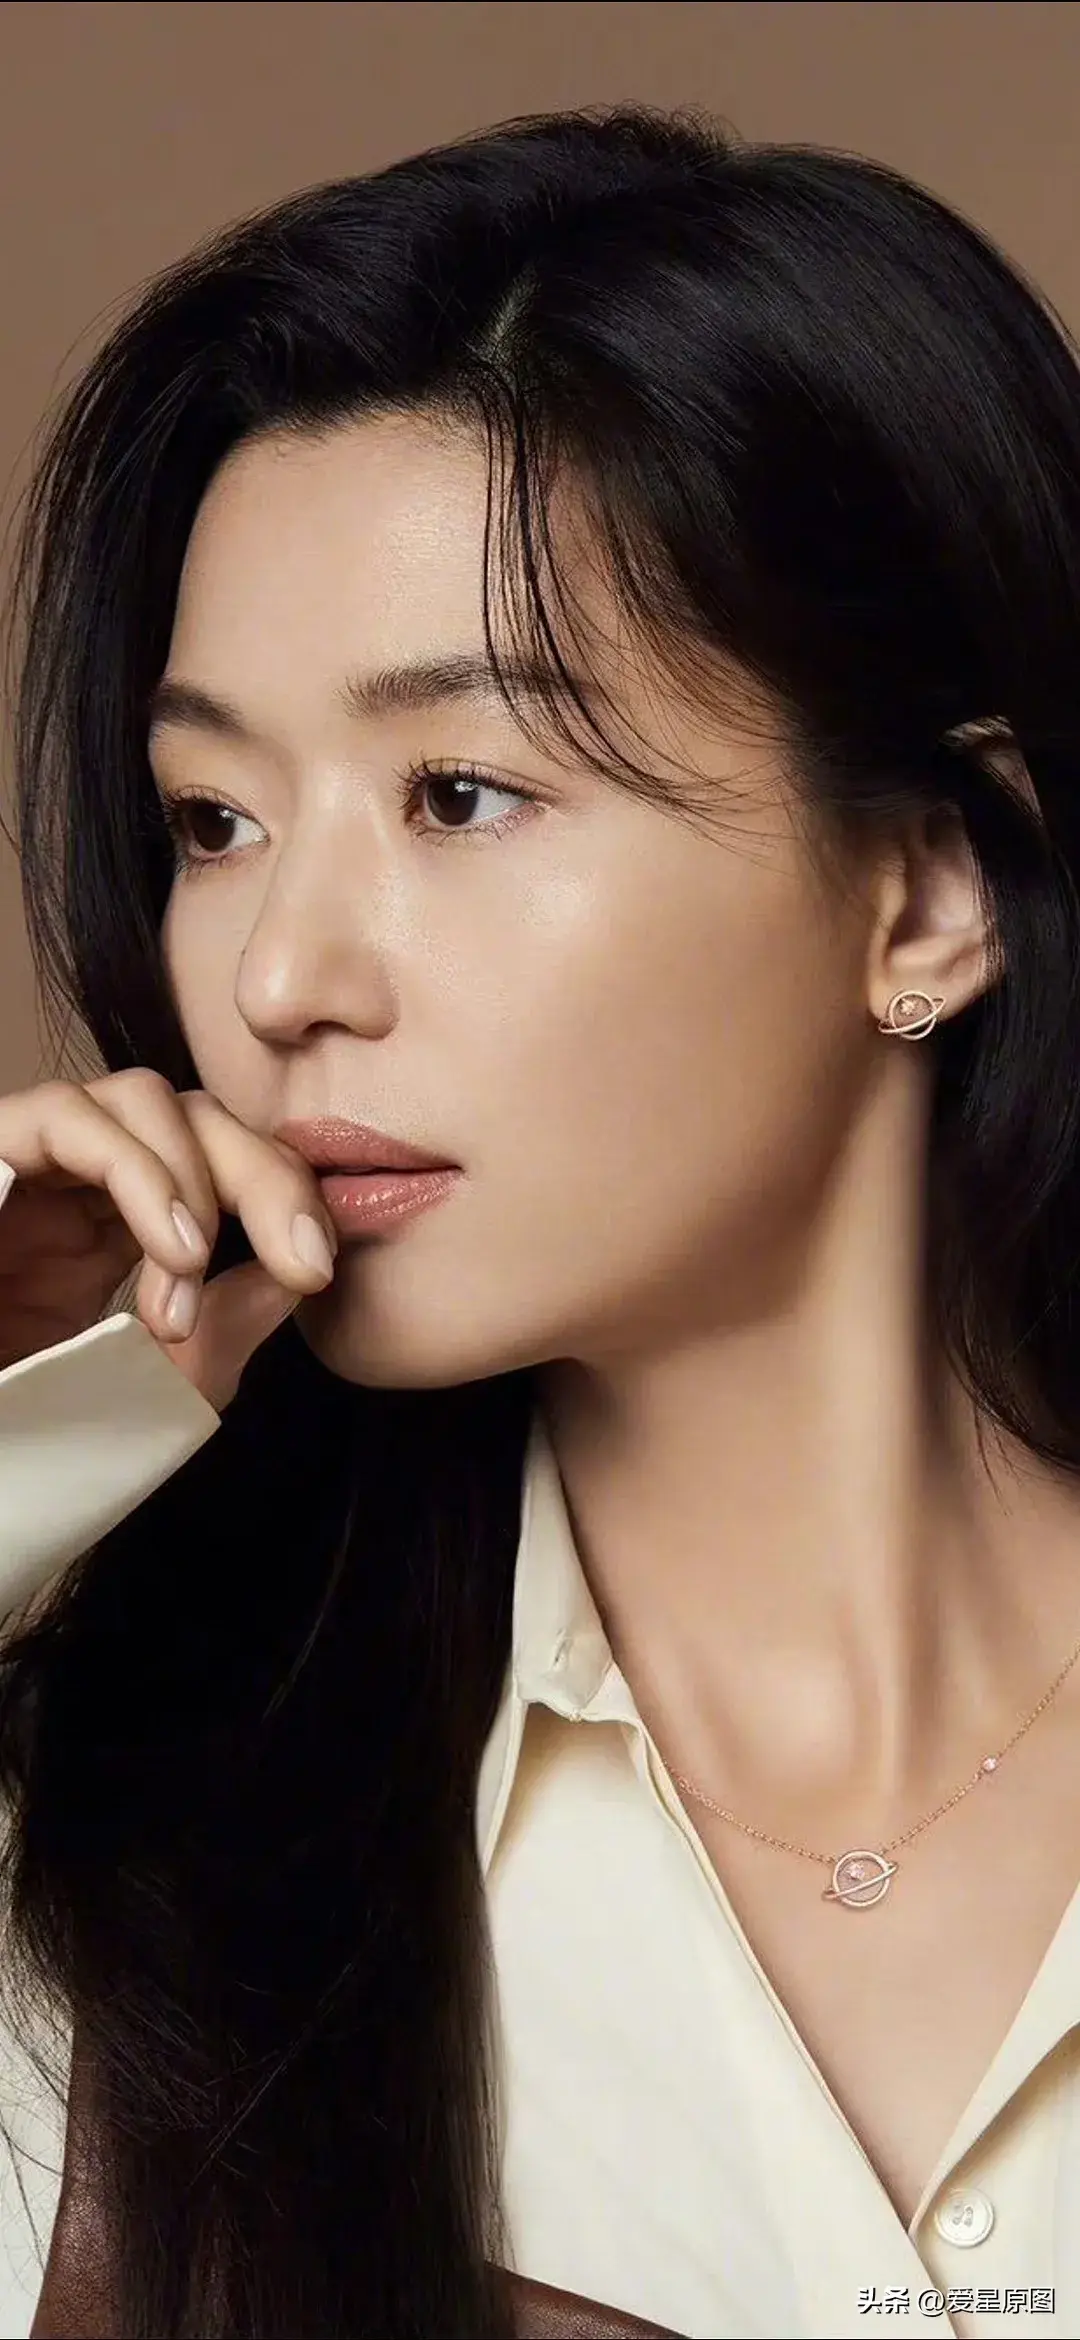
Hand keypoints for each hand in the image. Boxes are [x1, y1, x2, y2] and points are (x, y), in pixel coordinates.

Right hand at [0, 1072, 339, 1412]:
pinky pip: (66, 1117)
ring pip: (138, 1096)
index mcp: (119, 1228)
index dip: (284, 1196)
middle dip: (263, 1172)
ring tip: (193, 1271)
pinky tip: (172, 1250)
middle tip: (306, 1255)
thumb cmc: (29, 1437)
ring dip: (192, 1175)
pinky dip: (138, 1172)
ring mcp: (22, 1165)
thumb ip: (222, 1331)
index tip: (322, 1266)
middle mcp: (75, 1184)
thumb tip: (300, 1270)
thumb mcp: (143, 1391)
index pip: (221, 1166)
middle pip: (193, 1114)